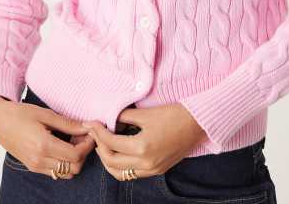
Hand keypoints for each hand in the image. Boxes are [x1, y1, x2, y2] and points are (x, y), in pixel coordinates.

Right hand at [0, 95, 95, 177]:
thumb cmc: (21, 114)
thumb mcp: (46, 114)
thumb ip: (68, 124)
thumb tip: (87, 127)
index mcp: (43, 145)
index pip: (75, 155)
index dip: (87, 145)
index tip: (89, 132)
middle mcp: (39, 160)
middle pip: (74, 168)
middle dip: (83, 153)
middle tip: (82, 136)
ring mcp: (35, 166)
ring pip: (66, 173)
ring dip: (74, 160)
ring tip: (72, 140)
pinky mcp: (33, 167)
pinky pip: (55, 172)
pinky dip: (65, 163)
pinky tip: (63, 146)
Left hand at [82, 103, 207, 180]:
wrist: (198, 123)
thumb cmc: (174, 114)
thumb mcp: (146, 113)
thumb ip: (124, 117)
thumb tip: (109, 119)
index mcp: (142, 147)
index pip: (111, 142)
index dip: (98, 132)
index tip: (90, 122)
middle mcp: (146, 163)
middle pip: (111, 161)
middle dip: (99, 146)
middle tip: (94, 132)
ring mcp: (152, 169)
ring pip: (120, 173)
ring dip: (108, 160)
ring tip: (103, 144)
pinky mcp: (157, 170)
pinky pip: (132, 174)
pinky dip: (121, 166)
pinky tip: (119, 152)